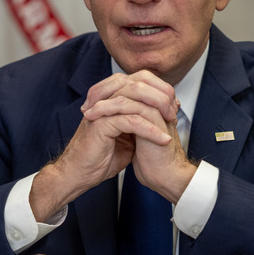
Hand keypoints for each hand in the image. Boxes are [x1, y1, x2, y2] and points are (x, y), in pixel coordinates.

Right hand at [30, 71, 175, 220]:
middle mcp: (105, 99)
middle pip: (138, 83)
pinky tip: (162, 139)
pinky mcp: (101, 124)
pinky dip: (149, 130)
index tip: (174, 105)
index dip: (159, 89)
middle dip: (161, 95)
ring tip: (171, 122)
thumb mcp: (127, 137)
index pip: (139, 80)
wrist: (79, 174)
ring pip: (134, 98)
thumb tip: (161, 117)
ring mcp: (102, 110)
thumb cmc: (100, 157)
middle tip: (174, 111)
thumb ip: (140, 123)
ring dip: (157, 109)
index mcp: (110, 98)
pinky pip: (131, 121)